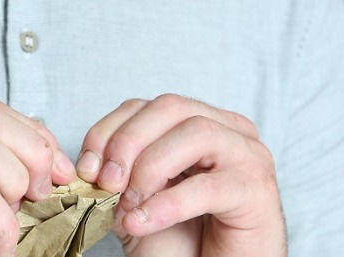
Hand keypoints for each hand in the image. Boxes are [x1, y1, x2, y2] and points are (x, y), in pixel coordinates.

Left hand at [76, 94, 285, 256]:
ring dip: (150, 168)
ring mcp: (248, 155)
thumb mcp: (139, 198)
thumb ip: (120, 175)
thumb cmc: (185, 239)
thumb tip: (90, 165)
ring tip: (129, 205)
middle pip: (171, 108)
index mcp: (199, 122)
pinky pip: (208, 186)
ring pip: (195, 133)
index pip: (146, 106)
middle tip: (105, 182)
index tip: (86, 168)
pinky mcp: (257, 190)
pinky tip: (144, 222)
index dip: (109, 130)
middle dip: (128, 142)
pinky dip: (168, 204)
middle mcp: (229, 129)